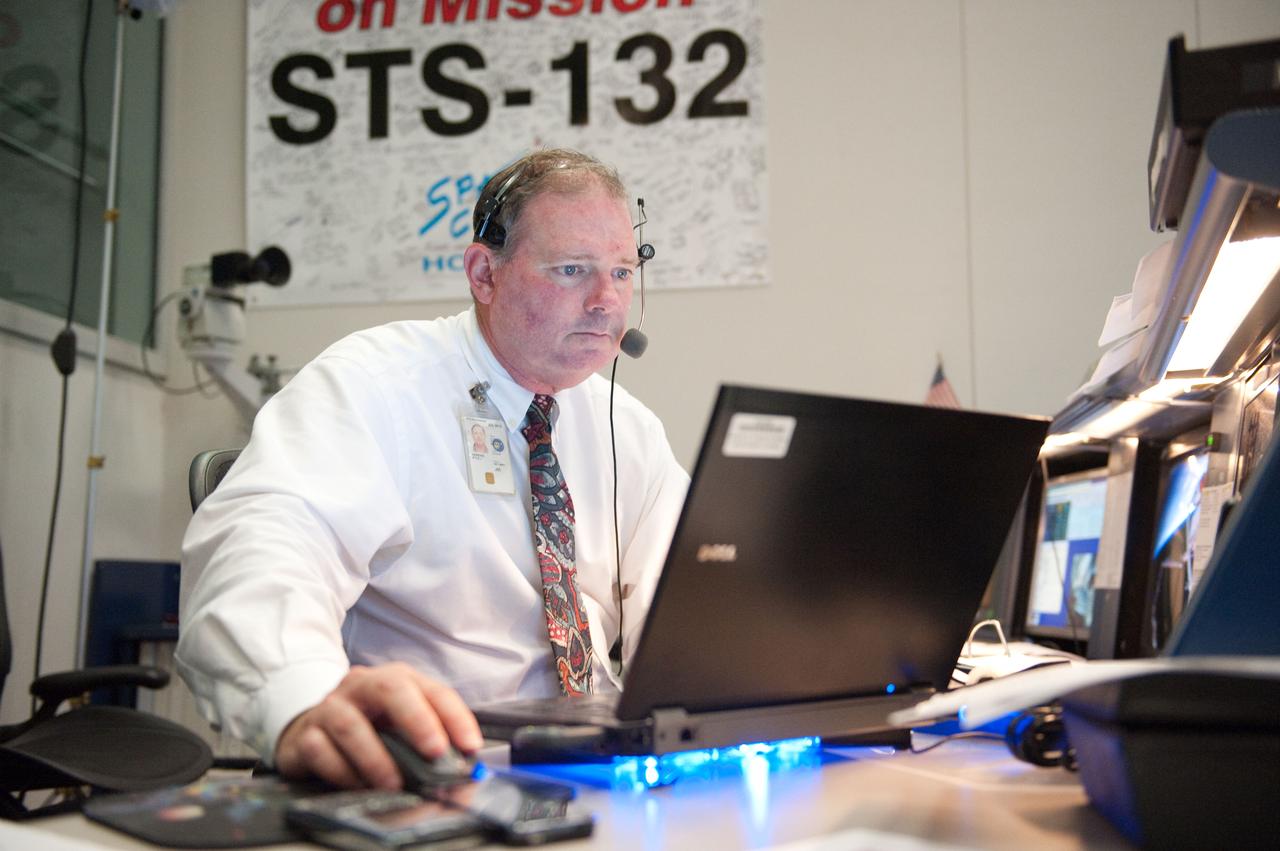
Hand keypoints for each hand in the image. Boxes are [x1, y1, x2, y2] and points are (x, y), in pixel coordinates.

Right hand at [274, 662, 483, 788]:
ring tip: (394, 783)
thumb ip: (427, 738)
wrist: (307, 727)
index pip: (432, 690)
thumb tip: (457, 766)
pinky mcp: (305, 734)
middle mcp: (362, 686)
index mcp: (395, 680)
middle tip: (434, 751)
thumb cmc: (365, 725)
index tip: (470, 745)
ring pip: (350, 724)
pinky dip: (343, 772)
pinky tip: (358, 785)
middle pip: (390, 688)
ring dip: (376, 758)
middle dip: (417, 719)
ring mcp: (331, 707)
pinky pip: (321, 751)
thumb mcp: (399, 724)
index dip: (455, 717)